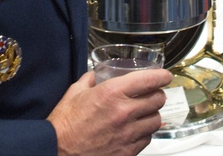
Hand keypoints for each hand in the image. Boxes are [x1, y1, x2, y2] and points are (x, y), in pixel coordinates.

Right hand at [49, 68, 172, 155]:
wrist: (57, 150)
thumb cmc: (64, 124)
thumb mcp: (75, 93)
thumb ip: (90, 80)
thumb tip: (96, 74)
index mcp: (112, 93)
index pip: (149, 80)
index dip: (162, 76)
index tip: (165, 76)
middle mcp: (124, 112)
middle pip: (158, 100)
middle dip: (157, 94)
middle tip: (153, 94)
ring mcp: (128, 133)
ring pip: (156, 120)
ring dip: (152, 114)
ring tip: (145, 113)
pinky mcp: (127, 151)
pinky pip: (147, 139)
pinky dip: (145, 133)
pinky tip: (136, 130)